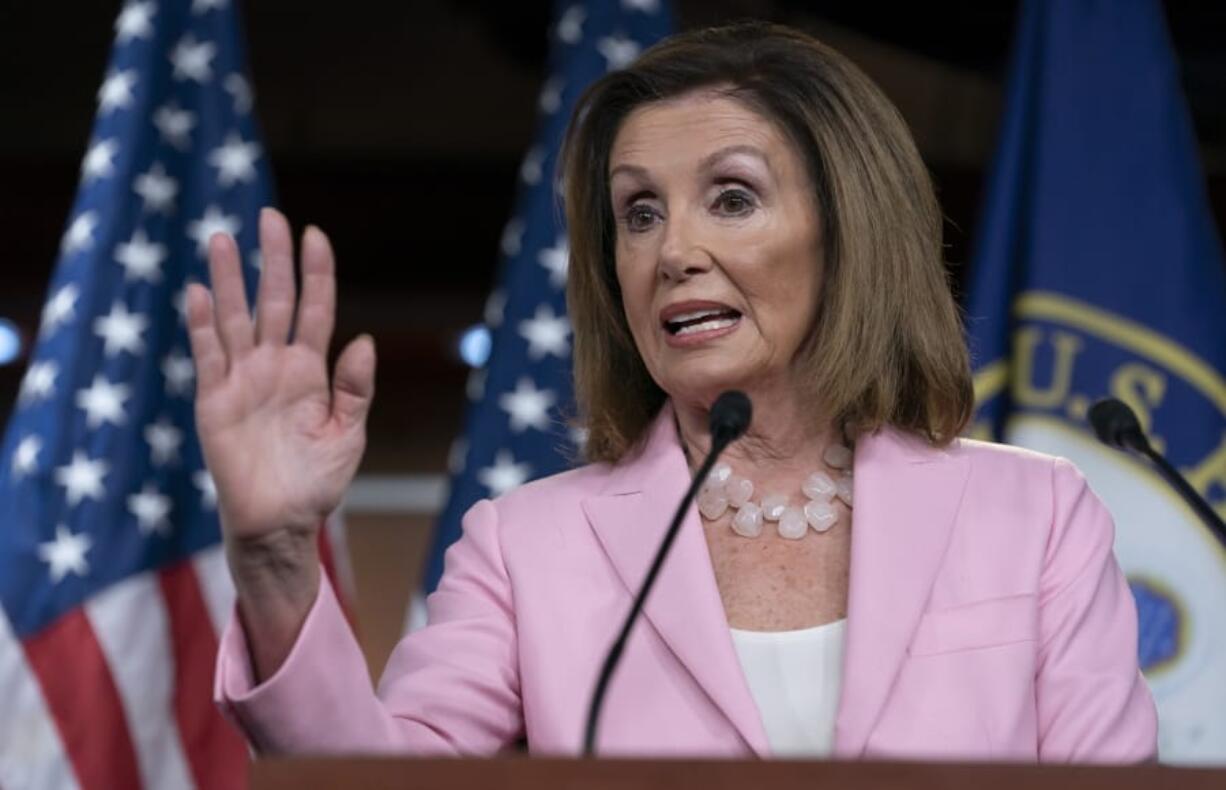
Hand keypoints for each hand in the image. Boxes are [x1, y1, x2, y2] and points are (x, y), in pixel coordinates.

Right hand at [186, 208, 374, 547]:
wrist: (280, 523)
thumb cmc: (317, 482)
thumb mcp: (347, 434)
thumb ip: (355, 388)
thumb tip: (363, 338)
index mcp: (311, 371)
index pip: (315, 309)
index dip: (316, 273)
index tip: (315, 234)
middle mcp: (276, 366)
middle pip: (273, 301)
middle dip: (272, 260)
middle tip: (270, 217)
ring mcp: (243, 380)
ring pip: (236, 318)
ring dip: (229, 280)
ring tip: (222, 239)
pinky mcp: (214, 401)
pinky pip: (208, 356)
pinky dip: (202, 325)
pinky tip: (200, 293)